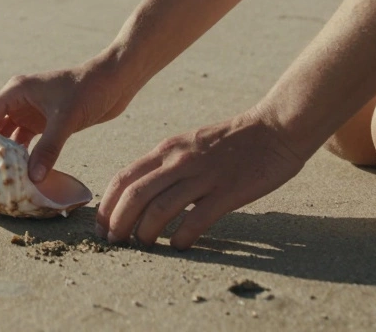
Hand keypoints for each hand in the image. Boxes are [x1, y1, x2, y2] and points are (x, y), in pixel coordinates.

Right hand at [0, 55, 137, 182]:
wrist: (115, 82)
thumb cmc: (89, 90)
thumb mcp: (67, 119)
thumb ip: (49, 148)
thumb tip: (32, 178)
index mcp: (16, 91)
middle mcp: (19, 100)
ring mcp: (31, 111)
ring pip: (8, 137)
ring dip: (3, 156)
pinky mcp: (45, 122)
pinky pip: (26, 142)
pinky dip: (22, 158)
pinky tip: (21, 175)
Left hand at [96, 109, 306, 249]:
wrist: (274, 129)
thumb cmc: (232, 141)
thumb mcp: (188, 145)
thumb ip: (166, 165)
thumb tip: (142, 195)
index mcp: (166, 150)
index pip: (123, 178)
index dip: (107, 205)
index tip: (101, 227)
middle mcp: (178, 161)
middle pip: (134, 196)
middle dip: (118, 223)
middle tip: (113, 243)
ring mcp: (202, 176)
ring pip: (159, 209)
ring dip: (145, 233)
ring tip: (141, 247)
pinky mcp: (227, 191)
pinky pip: (196, 219)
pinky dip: (182, 237)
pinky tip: (179, 246)